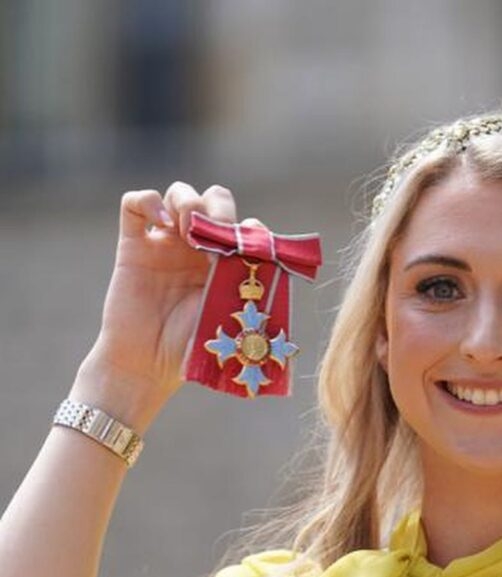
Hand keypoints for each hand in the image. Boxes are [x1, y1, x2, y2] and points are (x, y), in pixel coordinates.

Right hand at [81, 182, 258, 399]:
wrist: (148, 366)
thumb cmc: (191, 349)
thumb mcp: (230, 317)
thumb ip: (249, 290)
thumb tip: (276, 263)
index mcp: (226, 264)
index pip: (244, 226)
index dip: (251, 229)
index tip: (250, 249)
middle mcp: (197, 249)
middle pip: (215, 200)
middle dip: (221, 208)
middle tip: (219, 230)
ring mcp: (165, 243)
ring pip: (179, 193)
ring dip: (189, 201)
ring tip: (189, 229)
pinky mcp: (133, 245)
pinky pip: (135, 203)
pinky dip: (148, 201)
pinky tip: (162, 223)